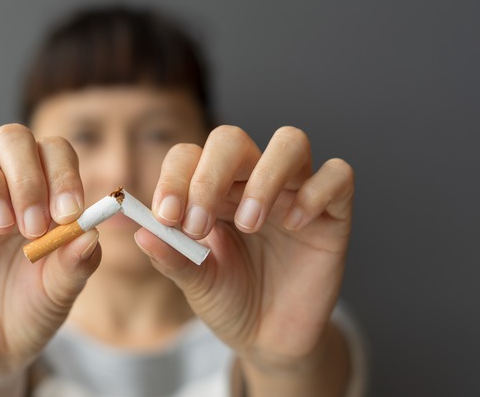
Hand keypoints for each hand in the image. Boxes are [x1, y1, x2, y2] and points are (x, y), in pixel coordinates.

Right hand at [0, 124, 100, 388]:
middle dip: (26, 176)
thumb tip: (90, 231)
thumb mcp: (61, 292)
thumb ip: (77, 263)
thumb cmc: (31, 311)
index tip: (69, 214)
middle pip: (11, 137)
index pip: (54, 151)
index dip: (63, 173)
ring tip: (0, 227)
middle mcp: (4, 186)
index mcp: (44, 193)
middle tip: (32, 226)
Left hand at [138, 125, 353, 370]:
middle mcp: (251, 182)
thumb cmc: (230, 301)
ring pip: (290, 142)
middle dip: (209, 176)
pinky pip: (338, 176)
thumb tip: (141, 233)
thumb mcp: (196, 284)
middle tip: (198, 226)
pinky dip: (316, 192)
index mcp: (211, 191)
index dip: (174, 177)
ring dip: (264, 178)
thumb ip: (172, 258)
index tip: (165, 217)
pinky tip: (294, 225)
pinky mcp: (332, 213)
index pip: (189, 155)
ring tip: (248, 223)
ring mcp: (294, 192)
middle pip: (232, 140)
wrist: (270, 340)